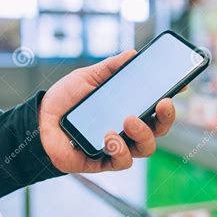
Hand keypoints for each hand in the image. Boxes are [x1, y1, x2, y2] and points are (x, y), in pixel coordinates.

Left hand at [38, 50, 176, 172]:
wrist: (38, 120)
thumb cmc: (65, 100)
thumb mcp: (88, 77)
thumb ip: (110, 68)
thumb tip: (132, 54)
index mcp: (129, 110)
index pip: (156, 108)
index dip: (170, 99)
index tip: (179, 86)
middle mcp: (128, 131)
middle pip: (159, 130)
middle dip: (167, 118)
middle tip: (162, 103)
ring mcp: (117, 147)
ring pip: (146, 148)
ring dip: (143, 133)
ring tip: (128, 119)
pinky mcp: (103, 161)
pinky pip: (122, 161)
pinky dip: (119, 149)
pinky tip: (109, 136)